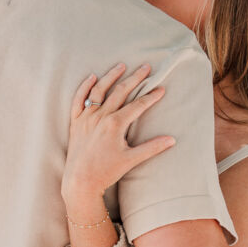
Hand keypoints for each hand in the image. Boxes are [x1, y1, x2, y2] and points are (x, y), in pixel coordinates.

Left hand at [62, 63, 174, 205]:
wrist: (80, 181)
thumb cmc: (106, 172)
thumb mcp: (131, 160)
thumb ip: (152, 147)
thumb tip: (172, 140)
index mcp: (115, 124)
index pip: (138, 105)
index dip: (151, 96)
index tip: (161, 88)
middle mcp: (100, 116)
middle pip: (120, 91)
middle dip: (135, 78)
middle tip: (146, 67)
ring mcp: (86, 117)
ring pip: (99, 90)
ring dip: (111, 76)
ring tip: (121, 65)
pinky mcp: (76, 122)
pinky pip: (79, 99)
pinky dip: (85, 87)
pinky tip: (93, 77)